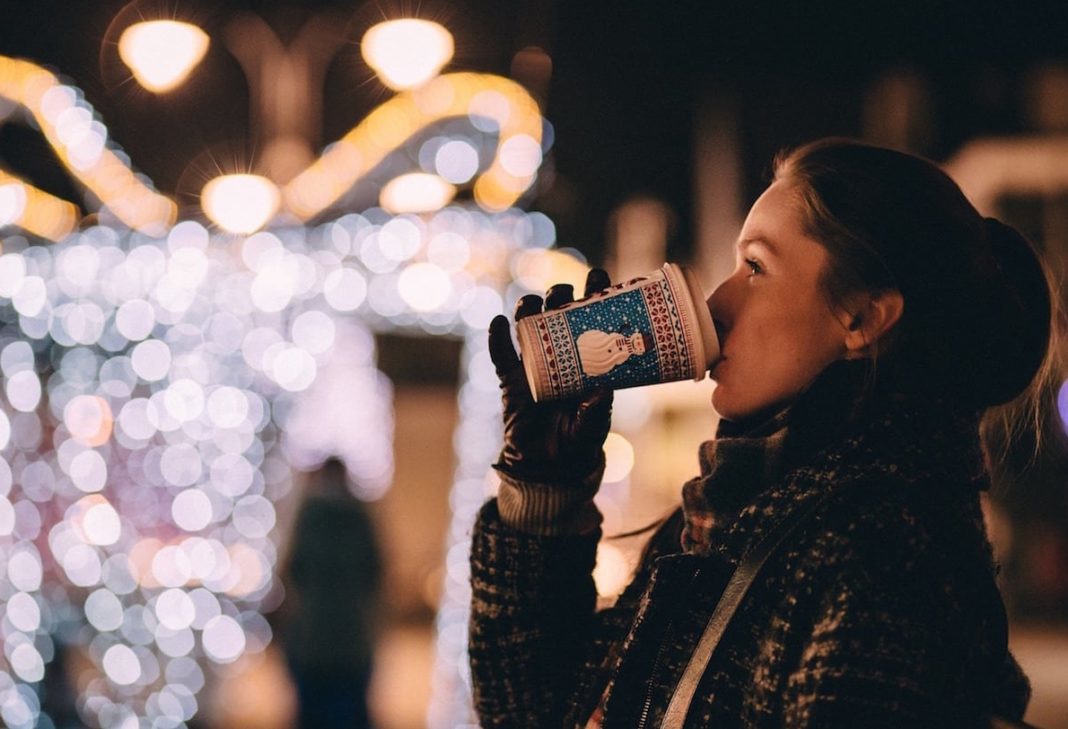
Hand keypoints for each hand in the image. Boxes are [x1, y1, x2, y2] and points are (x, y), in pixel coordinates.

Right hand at [489, 268, 613, 481]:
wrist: (549, 467)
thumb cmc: (577, 442)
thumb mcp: (592, 427)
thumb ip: (596, 411)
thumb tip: (602, 389)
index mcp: (586, 360)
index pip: (591, 320)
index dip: (594, 296)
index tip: (599, 278)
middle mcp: (560, 356)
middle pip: (558, 315)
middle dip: (560, 297)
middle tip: (565, 292)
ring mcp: (533, 366)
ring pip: (528, 327)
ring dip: (529, 310)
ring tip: (532, 303)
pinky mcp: (510, 381)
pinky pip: (501, 356)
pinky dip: (497, 339)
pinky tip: (498, 323)